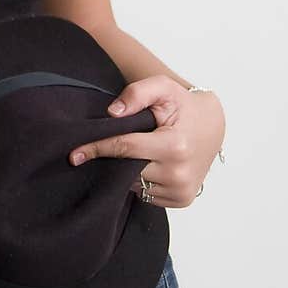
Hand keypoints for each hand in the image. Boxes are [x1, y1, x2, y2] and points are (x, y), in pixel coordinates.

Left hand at [67, 75, 225, 208]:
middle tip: (102, 147)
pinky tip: (145, 164)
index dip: (97, 148)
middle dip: (112, 159)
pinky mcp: (182, 199)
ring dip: (125, 171)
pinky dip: (140, 180)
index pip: (125, 148)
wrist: (213, 125)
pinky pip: (147, 193)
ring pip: (135, 185)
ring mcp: (181, 190)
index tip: (74, 154)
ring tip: (132, 152)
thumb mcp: (163, 87)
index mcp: (175, 146)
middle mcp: (179, 173)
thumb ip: (136, 93)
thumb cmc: (184, 105)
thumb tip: (112, 113)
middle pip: (127, 169)